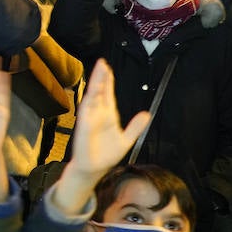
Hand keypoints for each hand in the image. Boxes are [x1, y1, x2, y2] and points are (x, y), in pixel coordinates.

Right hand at [50, 59, 150, 217]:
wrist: (95, 169)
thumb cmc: (107, 155)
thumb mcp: (126, 140)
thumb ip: (135, 127)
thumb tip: (146, 114)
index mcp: (109, 115)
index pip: (108, 94)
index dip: (108, 81)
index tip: (108, 68)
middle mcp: (98, 113)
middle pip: (100, 91)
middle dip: (101, 76)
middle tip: (103, 62)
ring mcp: (91, 117)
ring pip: (93, 96)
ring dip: (95, 83)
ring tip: (99, 69)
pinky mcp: (85, 124)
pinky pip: (86, 109)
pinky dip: (89, 98)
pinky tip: (93, 89)